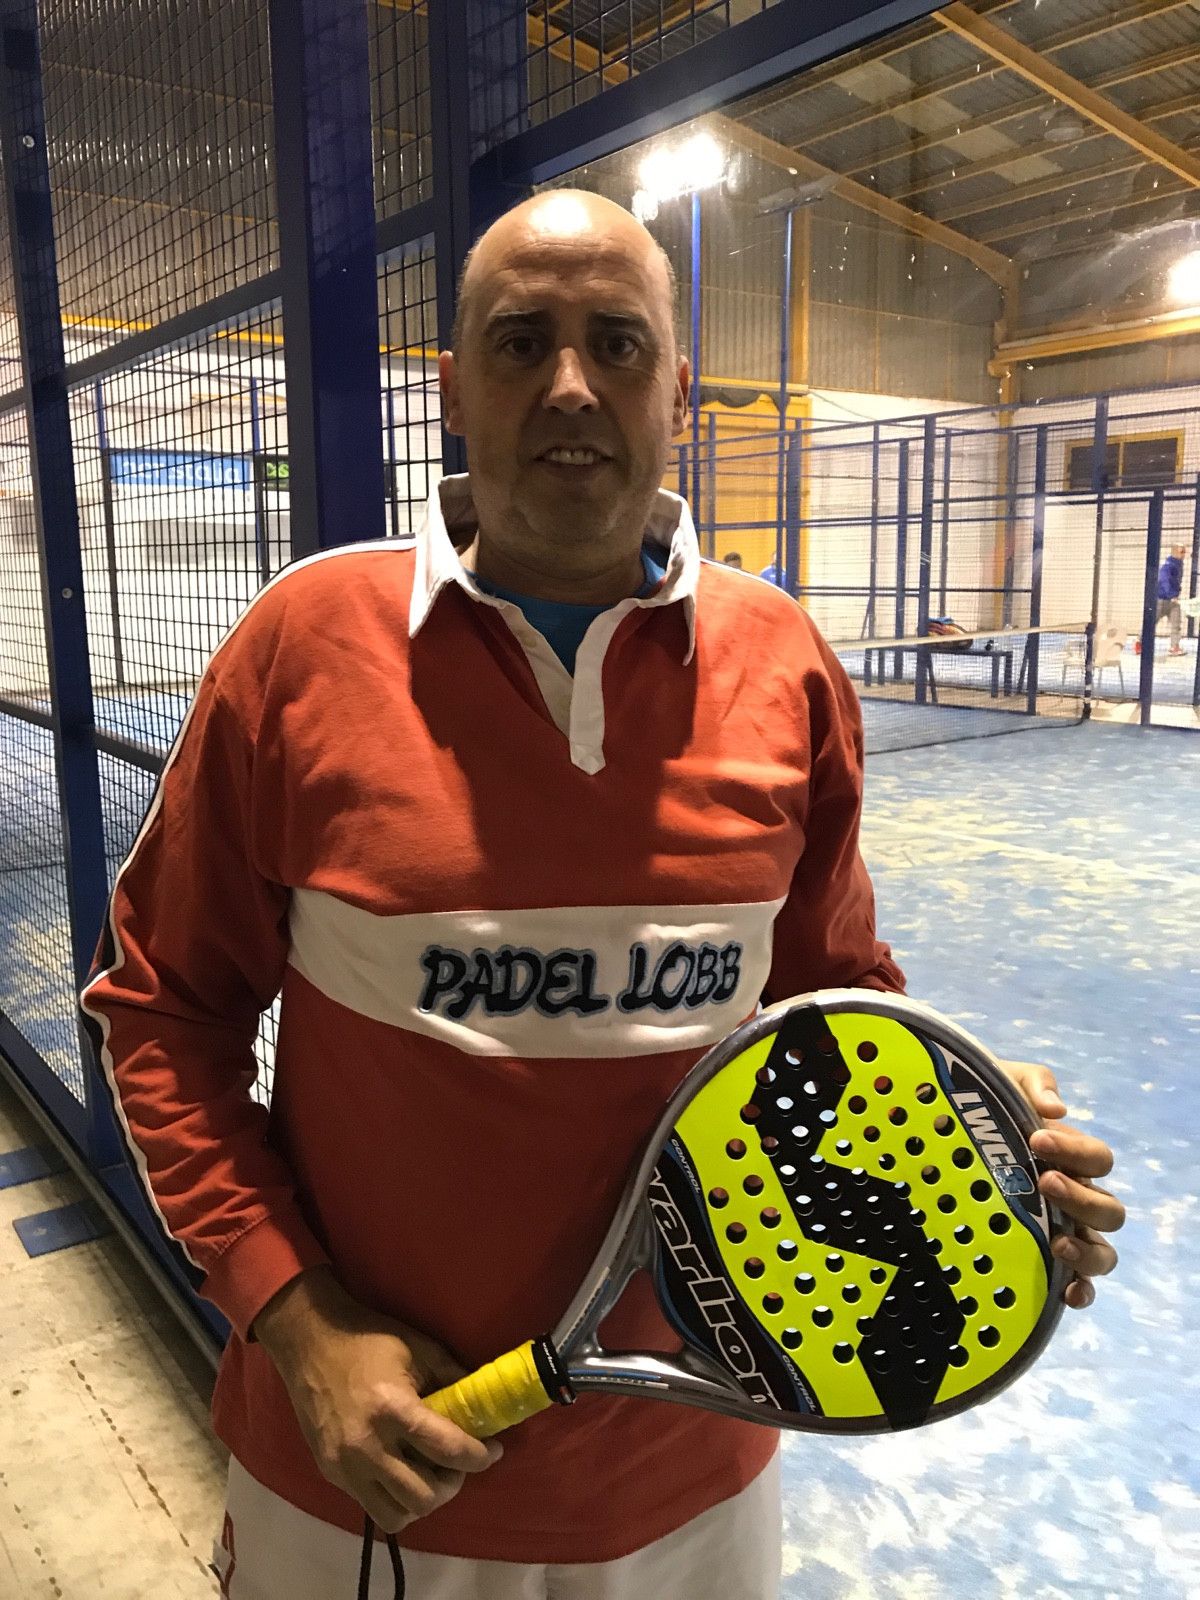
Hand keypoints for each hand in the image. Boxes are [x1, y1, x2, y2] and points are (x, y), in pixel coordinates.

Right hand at [252, 1267, 500, 1533]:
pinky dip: (394, 1498)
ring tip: (429, 1473)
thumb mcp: (420, 1349)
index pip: (448, 1450)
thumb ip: (453, 1379)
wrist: (309, 1342)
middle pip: (425, 1496)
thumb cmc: (369, 1339)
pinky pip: (370, 1506)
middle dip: (452, 1483)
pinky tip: (401, 1471)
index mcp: (393, 1409)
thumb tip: (484, 1405)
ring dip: (421, 1500)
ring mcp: (345, 1465)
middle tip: (457, 1462)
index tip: (493, 1451)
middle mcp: (367, 1446)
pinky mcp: (330, 1473)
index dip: (479, 1457)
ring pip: (396, 1515)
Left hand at [997, 1060, 1124, 1309]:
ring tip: (1056, 1241)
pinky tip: (1066, 1292)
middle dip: (1081, 1199)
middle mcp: (1073, 1199)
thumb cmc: (979, 1109)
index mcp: (1069, 1160)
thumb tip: (1055, 1108)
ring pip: (1102, 1253)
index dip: (1076, 1152)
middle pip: (1109, 1210)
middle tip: (1044, 1182)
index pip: (1097, 1160)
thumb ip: (1031, 1084)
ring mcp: (1061, 1232)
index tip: (1038, 1140)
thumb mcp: (1003, 1084)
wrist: (938, 1135)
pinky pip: (1077, 1284)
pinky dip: (1081, 1290)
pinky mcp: (1041, 1261)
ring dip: (1087, 1251)